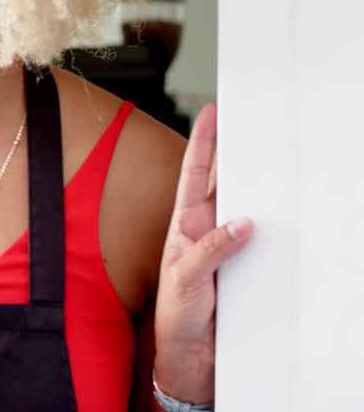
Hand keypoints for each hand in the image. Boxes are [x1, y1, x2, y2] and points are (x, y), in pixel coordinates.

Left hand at [153, 104, 252, 403]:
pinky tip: (289, 219)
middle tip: (252, 123)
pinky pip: (265, 241)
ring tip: (275, 161)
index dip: (203, 143)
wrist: (190, 354)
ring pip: (249, 208)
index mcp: (186, 225)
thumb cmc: (177, 314)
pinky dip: (276, 227)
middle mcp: (208, 231)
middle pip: (226, 183)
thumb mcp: (186, 280)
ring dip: (261, 188)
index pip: (195, 175)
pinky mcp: (246, 267)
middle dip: (238, 153)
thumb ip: (211, 252)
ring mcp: (228, 248)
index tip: (211, 112)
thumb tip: (241, 224)